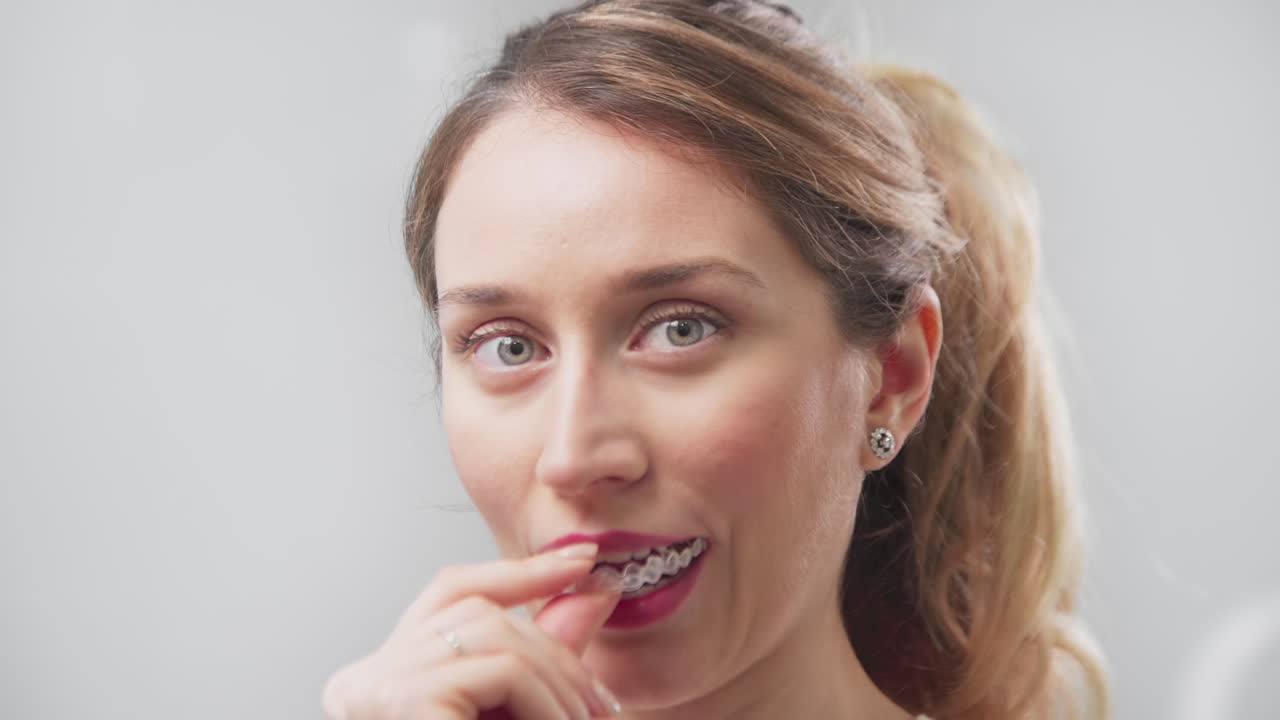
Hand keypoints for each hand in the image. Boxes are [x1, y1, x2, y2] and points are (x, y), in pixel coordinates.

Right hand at [322, 543, 621, 719]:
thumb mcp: (517, 717)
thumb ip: (545, 659)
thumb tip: (595, 594)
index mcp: (385, 677)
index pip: (450, 592)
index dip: (519, 572)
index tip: (581, 561)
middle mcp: (363, 679)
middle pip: (475, 614)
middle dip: (553, 649)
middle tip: (601, 706)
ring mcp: (372, 690)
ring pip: (491, 633)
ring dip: (555, 678)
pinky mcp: (398, 704)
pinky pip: (496, 670)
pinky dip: (543, 698)